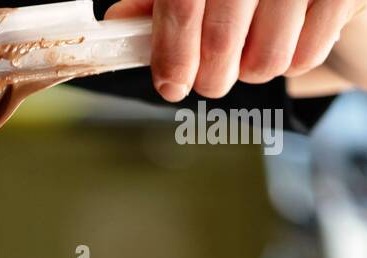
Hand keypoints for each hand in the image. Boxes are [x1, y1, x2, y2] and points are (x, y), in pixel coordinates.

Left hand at [105, 0, 365, 100]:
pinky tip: (284, 36)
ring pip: (265, 62)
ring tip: (250, 48)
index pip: (183, 5)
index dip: (172, 55)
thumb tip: (118, 25)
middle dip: (209, 76)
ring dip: (250, 70)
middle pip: (222, 44)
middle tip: (209, 78)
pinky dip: (290, 62)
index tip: (170, 84)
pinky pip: (304, 58)